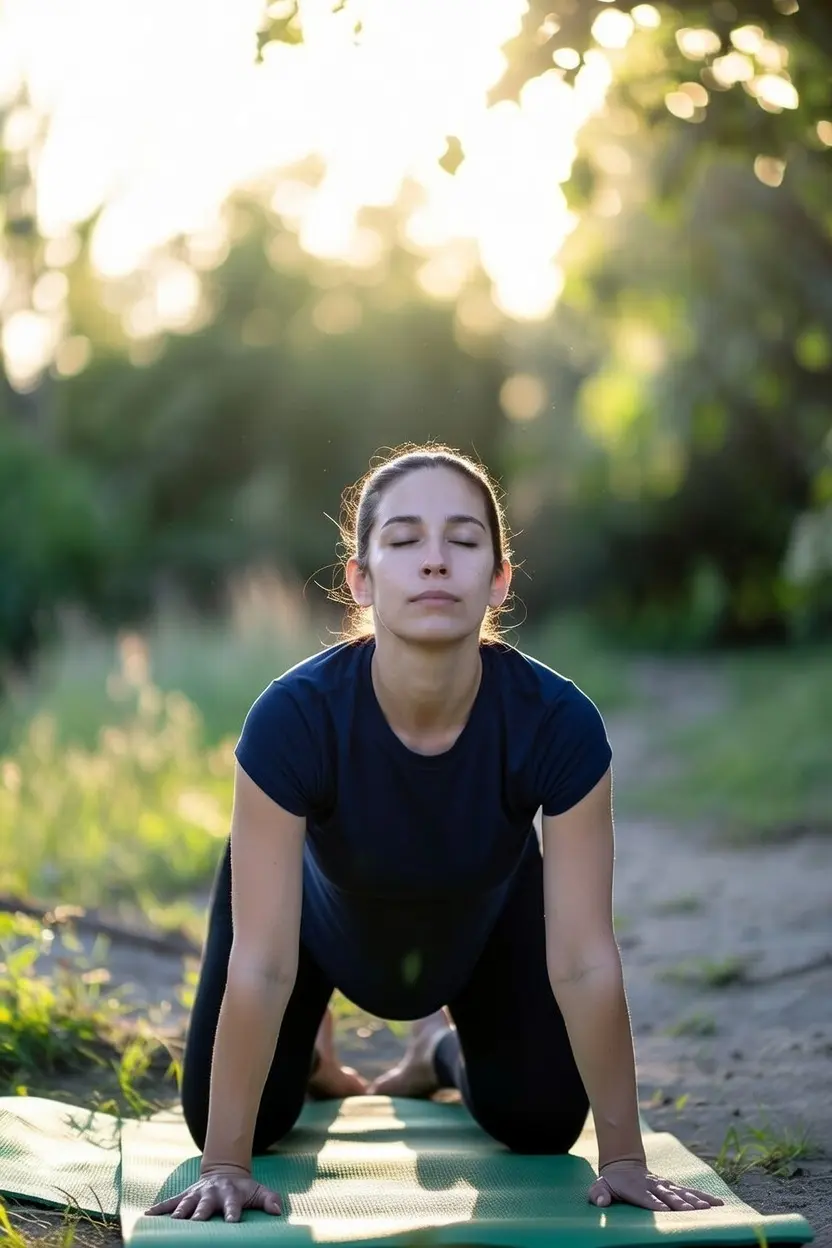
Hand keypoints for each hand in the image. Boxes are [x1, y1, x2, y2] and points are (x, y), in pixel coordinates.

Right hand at [144, 1166, 282, 1221]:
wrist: (225, 1171)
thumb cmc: (243, 1189)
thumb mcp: (258, 1191)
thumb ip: (269, 1200)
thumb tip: (277, 1211)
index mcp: (230, 1194)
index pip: (232, 1205)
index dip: (232, 1213)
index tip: (232, 1222)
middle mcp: (211, 1193)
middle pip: (204, 1205)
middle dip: (199, 1214)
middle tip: (195, 1223)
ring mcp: (197, 1193)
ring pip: (185, 1202)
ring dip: (178, 1211)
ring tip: (172, 1221)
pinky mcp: (186, 1195)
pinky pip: (170, 1201)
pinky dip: (159, 1207)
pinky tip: (148, 1214)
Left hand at [588, 1159, 724, 1211]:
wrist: (623, 1165)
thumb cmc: (612, 1183)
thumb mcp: (601, 1186)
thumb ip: (598, 1194)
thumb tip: (601, 1202)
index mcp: (636, 1188)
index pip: (646, 1198)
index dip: (655, 1204)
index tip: (664, 1210)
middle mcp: (653, 1186)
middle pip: (668, 1195)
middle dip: (680, 1203)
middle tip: (692, 1212)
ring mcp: (665, 1186)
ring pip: (682, 1193)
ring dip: (695, 1200)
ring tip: (710, 1208)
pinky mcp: (673, 1187)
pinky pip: (690, 1192)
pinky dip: (704, 1197)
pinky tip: (717, 1203)